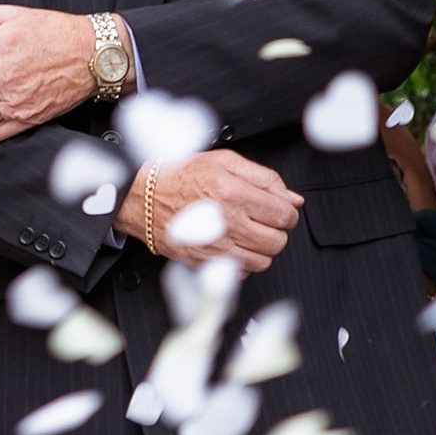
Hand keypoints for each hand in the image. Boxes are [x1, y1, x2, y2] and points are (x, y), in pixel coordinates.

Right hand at [129, 148, 298, 275]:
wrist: (142, 199)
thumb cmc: (179, 176)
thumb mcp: (224, 161)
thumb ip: (264, 178)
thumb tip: (292, 198)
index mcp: (234, 193)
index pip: (284, 214)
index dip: (288, 212)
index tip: (281, 210)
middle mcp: (227, 223)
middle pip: (277, 241)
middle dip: (278, 231)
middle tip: (265, 221)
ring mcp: (216, 247)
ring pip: (263, 261)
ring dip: (262, 248)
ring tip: (249, 233)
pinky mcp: (205, 263)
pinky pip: (241, 272)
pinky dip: (243, 261)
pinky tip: (233, 244)